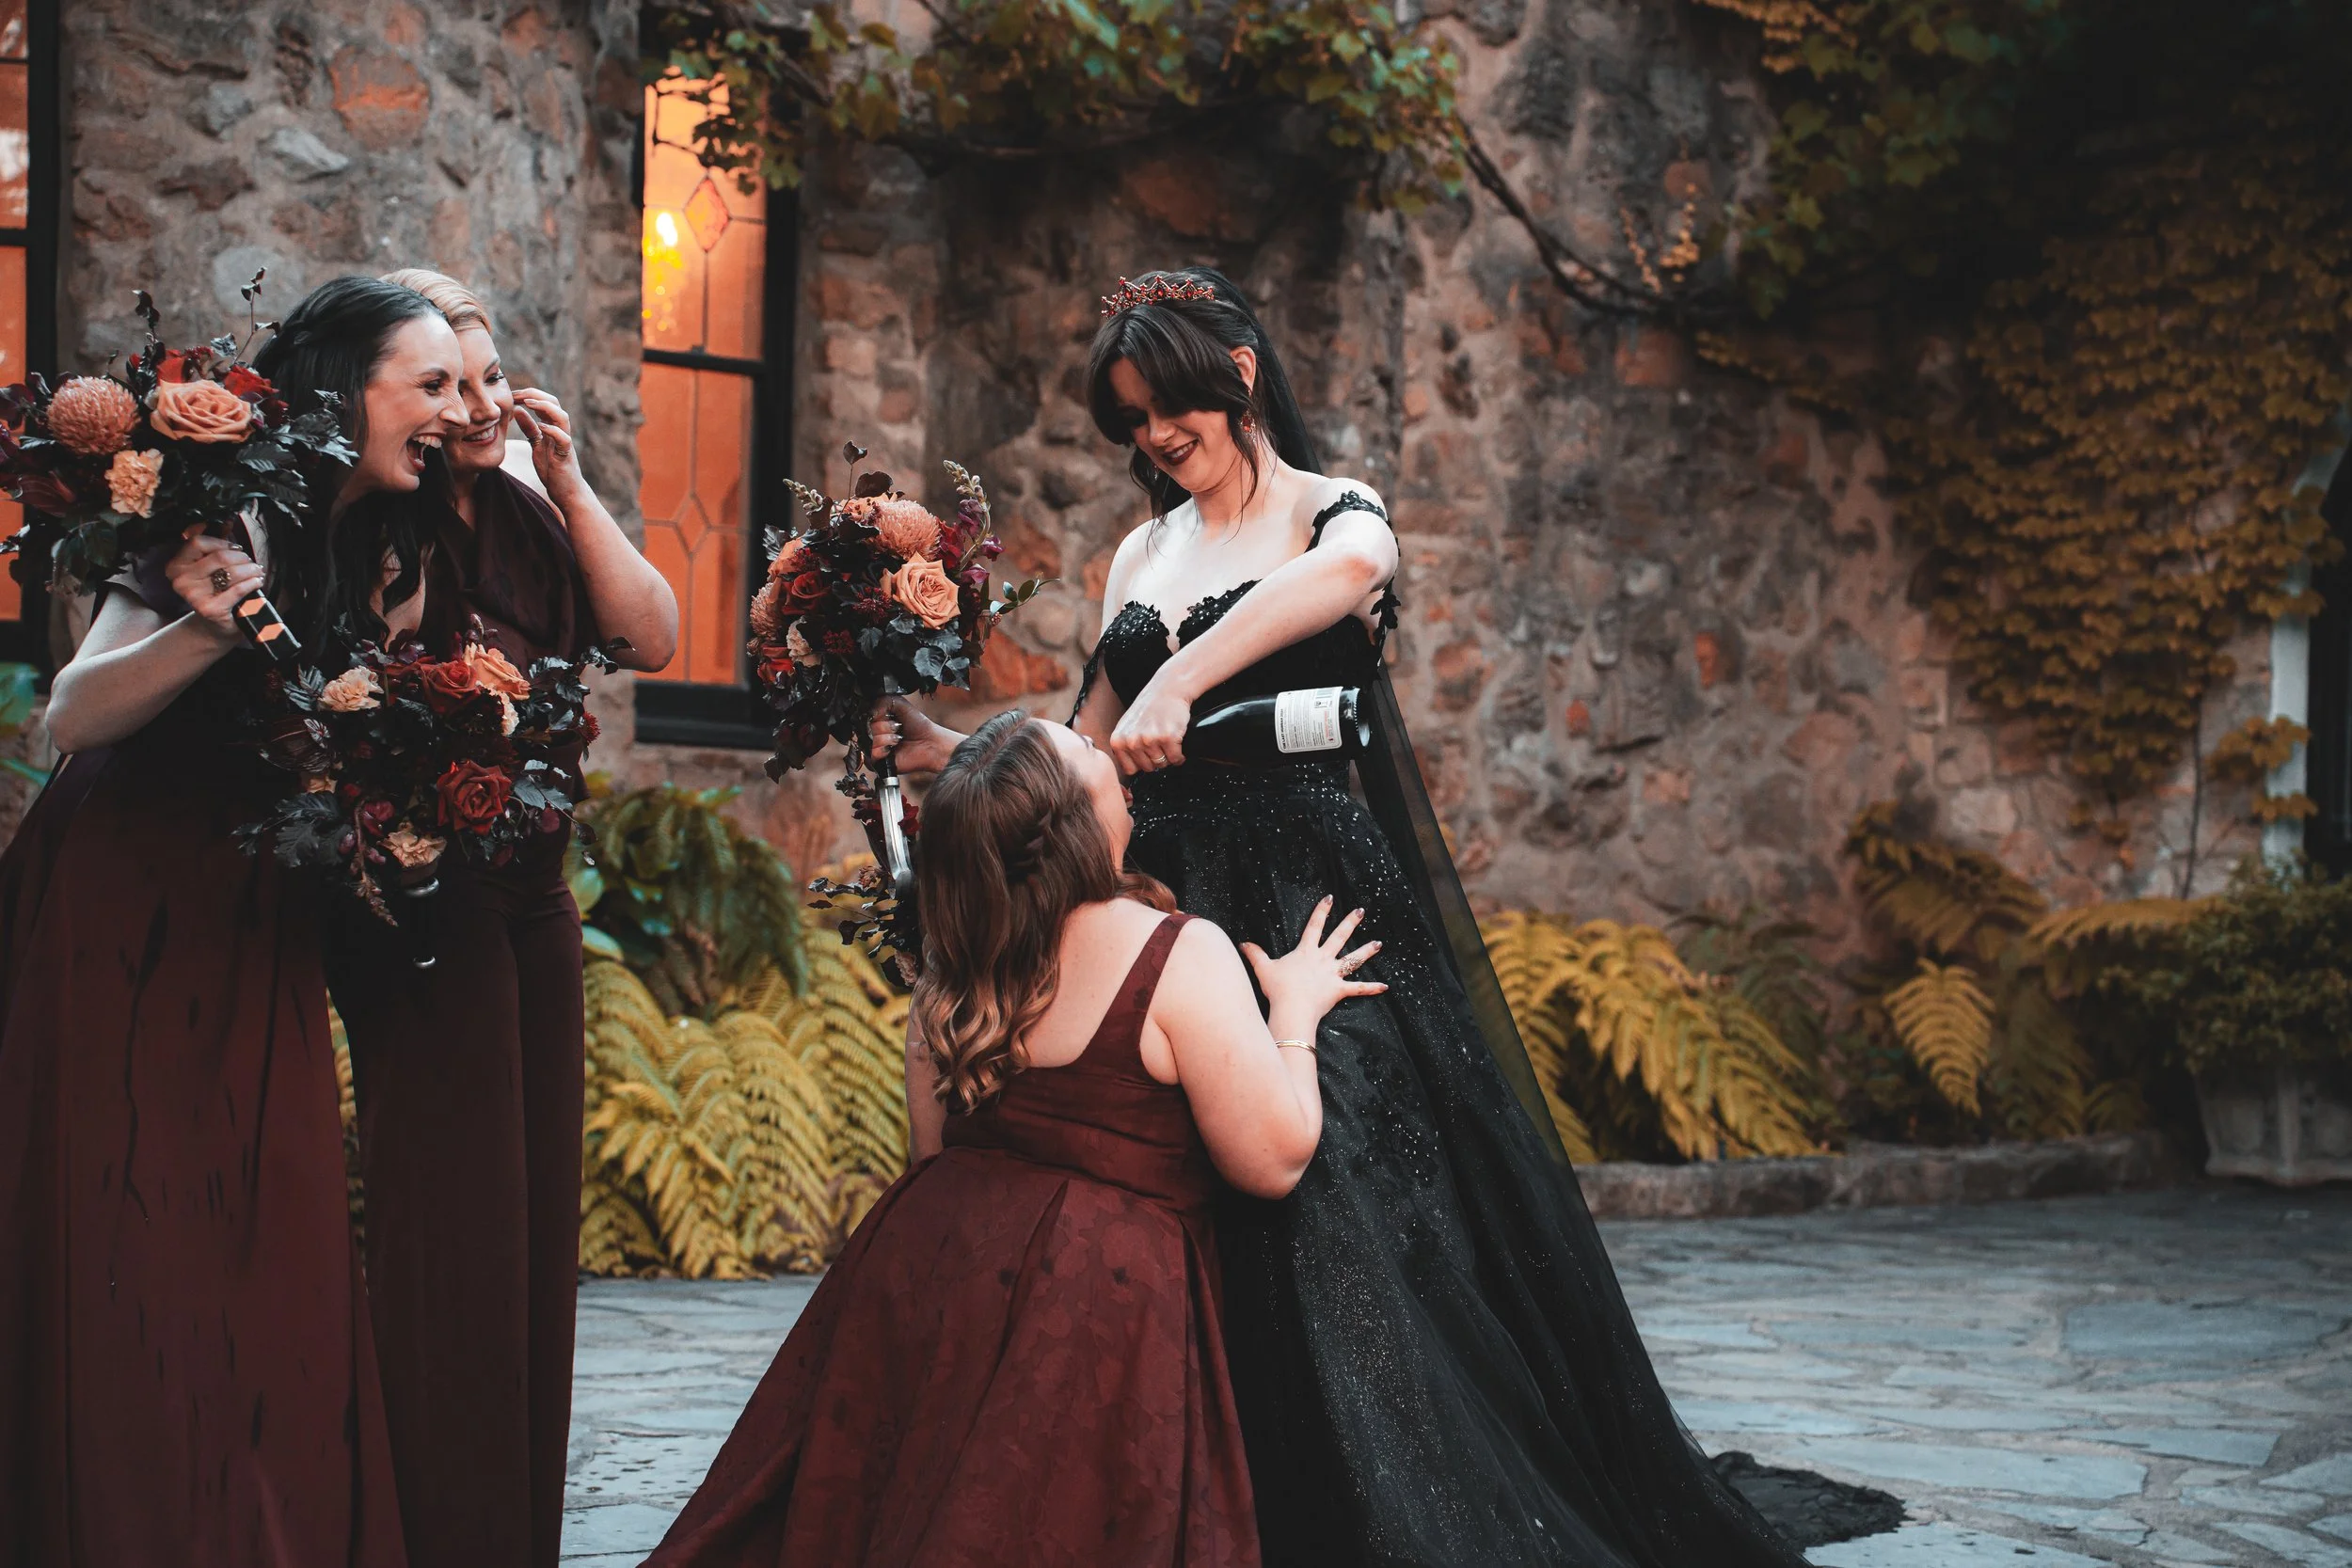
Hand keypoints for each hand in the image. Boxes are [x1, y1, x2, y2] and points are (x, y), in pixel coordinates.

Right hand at [163, 529, 265, 645]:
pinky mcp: (210, 609)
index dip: (221, 542)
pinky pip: (238, 588)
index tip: (235, 548)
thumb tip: (226, 522)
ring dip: (251, 569)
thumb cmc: (214, 592)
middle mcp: (180, 580)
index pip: (197, 542)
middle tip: (250, 563)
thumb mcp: (207, 569)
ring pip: (231, 571)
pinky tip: (257, 582)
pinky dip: (253, 583)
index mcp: (175, 566)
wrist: (215, 627)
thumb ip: (213, 547)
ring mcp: (194, 596)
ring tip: (257, 572)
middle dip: (241, 558)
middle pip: (219, 556)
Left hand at [512, 388, 586, 503]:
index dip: (527, 394)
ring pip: (562, 417)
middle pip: (554, 402)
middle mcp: (560, 431)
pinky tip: (541, 426)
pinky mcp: (565, 456)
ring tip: (528, 403)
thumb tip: (517, 410)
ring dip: (545, 407)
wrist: (567, 492)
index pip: (543, 401)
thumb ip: (529, 428)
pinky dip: (553, 431)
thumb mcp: (536, 445)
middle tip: (515, 395)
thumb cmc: (553, 469)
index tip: (511, 395)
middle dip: (534, 394)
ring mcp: (564, 443)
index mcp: (552, 427)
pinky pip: (564, 439)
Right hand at [870, 696, 961, 774]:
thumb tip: (870, 711)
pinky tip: (894, 748)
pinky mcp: (879, 760)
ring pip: (872, 738)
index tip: (891, 716)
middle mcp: (876, 733)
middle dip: (886, 725)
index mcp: (879, 719)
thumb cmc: (918, 725)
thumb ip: (882, 701)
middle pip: (868, 726)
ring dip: (889, 737)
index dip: (880, 714)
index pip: (867, 714)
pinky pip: (873, 752)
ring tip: (898, 739)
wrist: (929, 742)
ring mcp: (877, 746)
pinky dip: (885, 748)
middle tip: (898, 728)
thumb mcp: (900, 704)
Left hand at [1108, 679, 1190, 775]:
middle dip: (1156, 759)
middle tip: (1159, 743)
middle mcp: (1131, 741)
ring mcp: (1149, 740)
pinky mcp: (1167, 738)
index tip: (1147, 753)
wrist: (1168, 690)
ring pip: (1162, 764)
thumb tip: (1129, 768)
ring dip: (1168, 756)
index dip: (1141, 763)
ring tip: (1167, 741)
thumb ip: (1124, 747)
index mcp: (1118, 741)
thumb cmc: (1150, 707)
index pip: (1130, 770)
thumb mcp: (1127, 727)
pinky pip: (1176, 758)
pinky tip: (1177, 742)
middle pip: (1148, 768)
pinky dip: (1180, 755)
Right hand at [1240, 897, 1385, 1023]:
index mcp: (1306, 952)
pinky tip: (1385, 986)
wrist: (1292, 1008)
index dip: (1322, 911)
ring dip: (1366, 951)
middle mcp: (1322, 959)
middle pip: (1338, 937)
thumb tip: (1242, 943)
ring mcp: (1332, 974)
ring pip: (1353, 960)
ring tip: (1379, 943)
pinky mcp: (1339, 990)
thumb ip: (1254, 954)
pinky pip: (1357, 989)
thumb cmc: (1278, 989)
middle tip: (1361, 910)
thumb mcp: (1263, 968)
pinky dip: (1371, 988)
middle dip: (1350, 922)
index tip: (1330, 897)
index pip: (1314, 926)